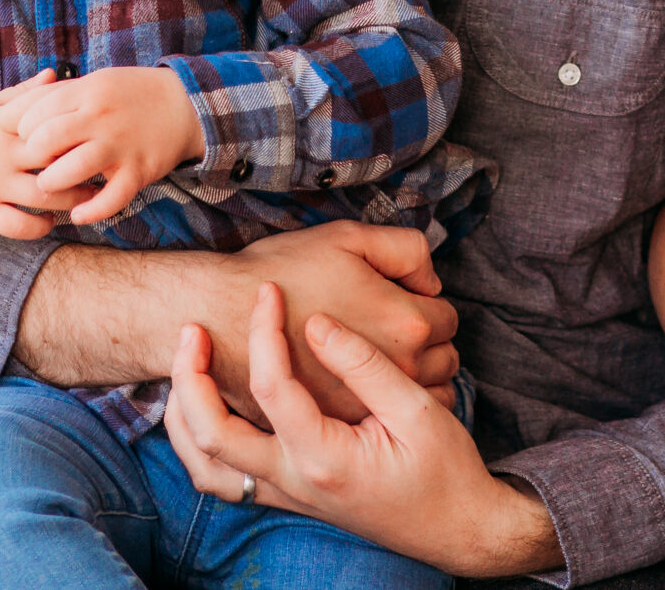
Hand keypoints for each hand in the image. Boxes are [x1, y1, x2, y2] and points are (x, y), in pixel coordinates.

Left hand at [0, 65, 201, 223]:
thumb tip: (9, 113)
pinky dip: (90, 212)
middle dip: (30, 157)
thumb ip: (55, 95)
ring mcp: (120, 145)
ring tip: (49, 186)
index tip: (19, 137)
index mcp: (86, 91)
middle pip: (46, 140)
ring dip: (52, 184)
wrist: (186, 104)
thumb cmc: (129, 94)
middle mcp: (100, 117)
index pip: (33, 111)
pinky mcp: (138, 170)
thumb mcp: (94, 82)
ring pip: (71, 170)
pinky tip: (79, 214)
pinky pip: (110, 199)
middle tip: (32, 163)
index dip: (17, 128)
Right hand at [0, 72, 91, 235]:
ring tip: (90, 196)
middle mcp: (0, 155)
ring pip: (44, 197)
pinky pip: (18, 226)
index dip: (80, 127)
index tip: (103, 129)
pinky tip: (51, 220)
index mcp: (4, 124)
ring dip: (72, 200)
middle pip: (56, 159)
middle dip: (85, 164)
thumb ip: (21, 95)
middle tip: (108, 166)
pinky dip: (41, 227)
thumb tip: (55, 74)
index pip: (51, 122)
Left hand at [165, 285, 562, 577]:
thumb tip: (318, 324)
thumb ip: (364, 366)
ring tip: (186, 366)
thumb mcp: (416, 411)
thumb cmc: (444, 469)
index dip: (265, 331)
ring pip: (203, 464)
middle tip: (191, 328)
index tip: (268, 292)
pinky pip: (221, 478)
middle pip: (210, 433)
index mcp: (323, 456)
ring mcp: (285, 493)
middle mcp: (292, 480)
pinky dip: (199, 443)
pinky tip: (208, 407)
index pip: (273, 386)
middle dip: (189, 377)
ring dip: (183, 414)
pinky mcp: (287, 496)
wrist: (454, 527)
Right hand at [210, 225, 460, 422]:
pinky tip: (371, 386)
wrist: (217, 314)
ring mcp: (368, 406)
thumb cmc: (281, 271)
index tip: (405, 296)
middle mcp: (396, 370)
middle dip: (430, 343)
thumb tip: (429, 281)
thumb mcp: (348, 237)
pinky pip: (391, 421)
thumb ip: (404, 249)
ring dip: (416, 377)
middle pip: (444, 359)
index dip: (428, 301)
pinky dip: (390, 406)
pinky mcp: (338, 427)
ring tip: (386, 354)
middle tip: (399, 326)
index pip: (447, 317)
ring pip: (423, 394)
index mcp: (403, 322)